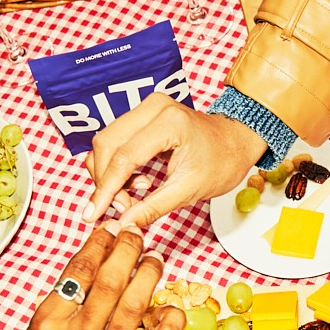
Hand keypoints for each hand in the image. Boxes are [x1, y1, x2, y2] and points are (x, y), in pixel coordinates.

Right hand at [13, 224, 183, 329]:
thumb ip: (60, 300)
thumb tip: (92, 256)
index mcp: (51, 324)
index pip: (79, 270)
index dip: (99, 242)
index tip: (110, 229)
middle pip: (110, 278)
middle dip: (127, 247)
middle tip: (136, 233)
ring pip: (137, 301)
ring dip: (150, 271)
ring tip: (154, 257)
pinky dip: (172, 316)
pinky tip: (171, 303)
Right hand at [85, 95, 270, 228]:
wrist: (236, 141)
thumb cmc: (222, 163)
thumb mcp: (190, 191)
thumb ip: (154, 207)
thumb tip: (124, 223)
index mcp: (169, 122)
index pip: (123, 157)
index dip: (105, 189)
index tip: (92, 214)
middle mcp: (153, 107)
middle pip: (106, 145)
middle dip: (106, 182)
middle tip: (122, 208)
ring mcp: (146, 107)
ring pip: (106, 141)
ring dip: (110, 174)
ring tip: (133, 197)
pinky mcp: (142, 114)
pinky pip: (115, 140)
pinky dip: (116, 166)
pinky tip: (136, 183)